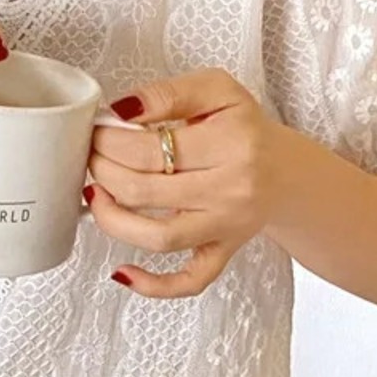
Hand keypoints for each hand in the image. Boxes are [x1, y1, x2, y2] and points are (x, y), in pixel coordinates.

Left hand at [87, 69, 290, 298]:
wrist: (284, 170)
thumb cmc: (245, 129)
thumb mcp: (218, 90)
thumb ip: (170, 93)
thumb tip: (123, 110)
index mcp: (230, 143)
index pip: (150, 147)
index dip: (110, 140)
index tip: (98, 131)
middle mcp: (230, 189)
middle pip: (145, 190)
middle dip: (103, 171)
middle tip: (93, 156)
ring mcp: (226, 226)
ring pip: (158, 237)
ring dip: (113, 219)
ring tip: (95, 196)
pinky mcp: (223, 252)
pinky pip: (189, 281)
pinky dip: (153, 285)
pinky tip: (123, 272)